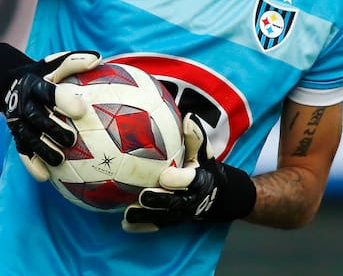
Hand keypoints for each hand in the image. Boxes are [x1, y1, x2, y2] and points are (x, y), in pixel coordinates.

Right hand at [0, 43, 100, 180]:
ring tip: (61, 160)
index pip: (49, 92)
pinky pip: (22, 151)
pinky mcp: (16, 135)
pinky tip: (45, 177)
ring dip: (43, 150)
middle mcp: (24, 104)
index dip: (62, 101)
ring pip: (29, 138)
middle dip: (53, 129)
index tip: (80, 109)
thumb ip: (76, 61)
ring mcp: (18, 121)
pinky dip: (32, 164)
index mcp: (35, 84)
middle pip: (38, 118)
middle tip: (72, 138)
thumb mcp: (56, 63)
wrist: (11, 83)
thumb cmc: (45, 74)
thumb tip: (99, 59)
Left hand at [122, 113, 256, 232]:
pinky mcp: (174, 221)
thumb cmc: (205, 168)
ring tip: (128, 213)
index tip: (165, 175)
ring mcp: (182, 213)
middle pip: (175, 202)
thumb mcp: (204, 153)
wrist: (217, 196)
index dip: (179, 179)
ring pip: (164, 217)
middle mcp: (192, 199)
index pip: (191, 180)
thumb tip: (188, 116)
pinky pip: (157, 225)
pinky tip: (125, 225)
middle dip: (159, 200)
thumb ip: (196, 137)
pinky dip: (142, 227)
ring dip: (146, 216)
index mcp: (201, 180)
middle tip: (143, 195)